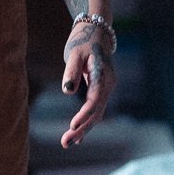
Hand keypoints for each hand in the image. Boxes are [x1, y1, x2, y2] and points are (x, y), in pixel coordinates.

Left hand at [59, 25, 114, 148]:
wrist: (96, 32)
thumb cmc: (83, 40)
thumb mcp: (74, 52)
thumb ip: (71, 71)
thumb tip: (67, 91)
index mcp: (103, 74)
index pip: (95, 100)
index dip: (84, 114)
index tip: (72, 125)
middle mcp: (108, 84)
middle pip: (97, 111)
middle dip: (82, 128)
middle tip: (65, 143)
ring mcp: (106, 88)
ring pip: (97, 113)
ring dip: (84, 129)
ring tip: (67, 143)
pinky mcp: (101, 90)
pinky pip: (95, 109)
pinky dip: (87, 122)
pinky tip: (77, 136)